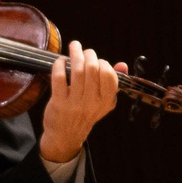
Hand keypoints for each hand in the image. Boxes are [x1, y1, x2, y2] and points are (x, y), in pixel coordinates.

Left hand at [38, 40, 125, 162]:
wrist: (66, 136)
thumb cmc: (86, 113)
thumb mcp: (104, 101)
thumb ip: (113, 82)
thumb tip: (122, 65)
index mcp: (106, 101)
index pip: (109, 75)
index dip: (104, 64)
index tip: (98, 61)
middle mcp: (92, 102)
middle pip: (93, 69)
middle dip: (89, 54)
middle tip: (85, 51)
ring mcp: (75, 103)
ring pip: (77, 70)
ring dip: (75, 54)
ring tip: (74, 46)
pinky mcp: (59, 102)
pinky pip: (60, 77)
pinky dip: (60, 65)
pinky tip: (61, 61)